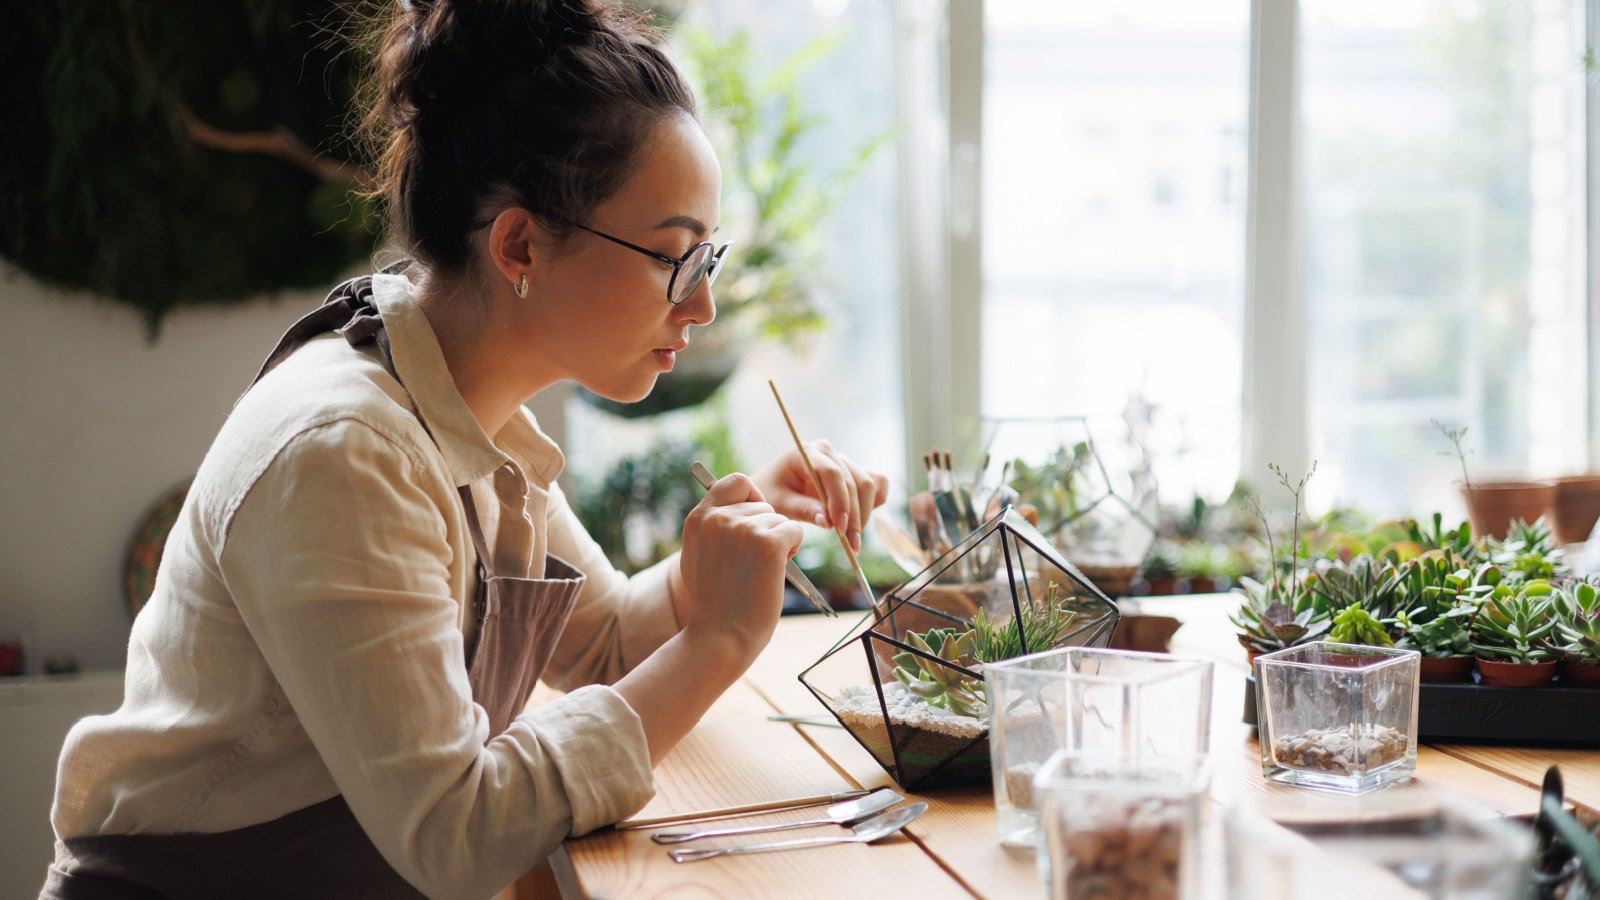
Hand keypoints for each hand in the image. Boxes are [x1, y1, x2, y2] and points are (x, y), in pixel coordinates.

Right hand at [676, 472, 804, 658]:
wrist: (722, 635)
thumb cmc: (714, 602)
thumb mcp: (698, 555)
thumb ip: (711, 527)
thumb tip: (730, 507)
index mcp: (698, 518)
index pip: (736, 481)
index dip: (752, 498)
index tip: (754, 521)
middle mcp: (718, 518)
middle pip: (763, 505)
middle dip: (767, 529)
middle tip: (754, 562)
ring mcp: (743, 529)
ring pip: (780, 519)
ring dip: (779, 543)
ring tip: (760, 571)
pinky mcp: (769, 543)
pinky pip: (795, 531)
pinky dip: (793, 550)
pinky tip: (775, 571)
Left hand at [752, 440, 889, 552]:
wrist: (770, 487)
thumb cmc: (770, 493)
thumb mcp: (780, 504)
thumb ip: (803, 509)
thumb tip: (829, 522)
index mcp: (806, 452)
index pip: (832, 473)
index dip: (839, 502)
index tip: (839, 530)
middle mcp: (828, 452)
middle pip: (854, 481)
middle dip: (855, 516)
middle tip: (850, 545)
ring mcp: (843, 461)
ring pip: (868, 484)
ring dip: (865, 514)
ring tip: (853, 541)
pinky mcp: (853, 472)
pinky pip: (876, 483)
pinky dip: (875, 503)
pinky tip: (861, 522)